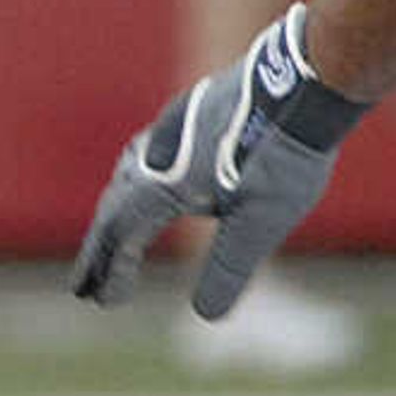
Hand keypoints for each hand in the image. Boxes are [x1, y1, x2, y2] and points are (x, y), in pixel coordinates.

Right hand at [73, 4, 369, 317]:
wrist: (308, 79)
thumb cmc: (284, 153)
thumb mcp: (260, 223)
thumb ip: (228, 269)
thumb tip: (205, 316)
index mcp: (164, 183)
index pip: (121, 235)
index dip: (108, 270)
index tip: (101, 301)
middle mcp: (157, 152)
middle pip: (114, 206)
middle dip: (101, 249)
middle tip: (88, 285)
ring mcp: (173, 127)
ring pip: (129, 175)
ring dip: (116, 213)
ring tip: (113, 238)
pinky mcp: (193, 110)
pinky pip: (149, 153)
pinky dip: (139, 182)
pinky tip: (161, 182)